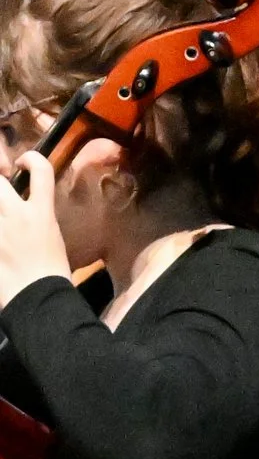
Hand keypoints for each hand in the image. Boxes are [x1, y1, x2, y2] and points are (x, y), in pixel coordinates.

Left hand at [0, 152, 70, 308]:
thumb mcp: (53, 239)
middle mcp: (15, 214)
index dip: (32, 160)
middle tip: (1, 177)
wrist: (37, 298)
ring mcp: (0, 226)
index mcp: (41, 215)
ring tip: (2, 206)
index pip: (40, 170)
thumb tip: (30, 208)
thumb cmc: (52, 274)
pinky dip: (0, 223)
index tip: (24, 165)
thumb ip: (39, 218)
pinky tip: (2, 233)